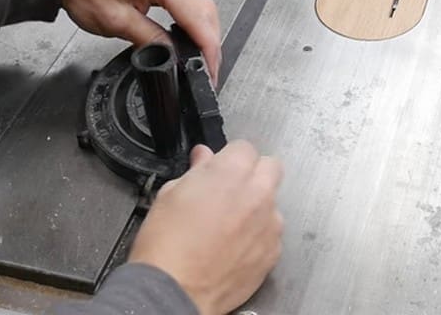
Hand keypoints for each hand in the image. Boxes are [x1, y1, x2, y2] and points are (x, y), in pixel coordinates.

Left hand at [61, 0, 220, 82]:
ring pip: (201, 8)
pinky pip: (189, 4)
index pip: (197, 17)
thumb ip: (151, 40)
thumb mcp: (117, 22)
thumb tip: (173, 56)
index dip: (208, 47)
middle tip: (209, 72)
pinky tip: (192, 42)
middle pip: (206, 12)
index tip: (210, 70)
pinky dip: (195, 25)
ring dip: (205, 35)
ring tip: (203, 62)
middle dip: (211, 44)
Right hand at [129, 141, 283, 314]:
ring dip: (257, 206)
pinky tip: (234, 246)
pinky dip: (258, 235)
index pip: (244, 147)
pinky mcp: (273, 251)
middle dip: (253, 173)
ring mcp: (269, 224)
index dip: (229, 157)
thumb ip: (196, 172)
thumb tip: (203, 159)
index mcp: (231, 172)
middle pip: (270, 167)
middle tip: (231, 189)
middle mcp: (257, 194)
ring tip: (228, 225)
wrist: (174, 292)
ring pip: (273, 202)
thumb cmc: (167, 248)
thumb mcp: (170, 195)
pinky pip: (272, 233)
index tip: (220, 168)